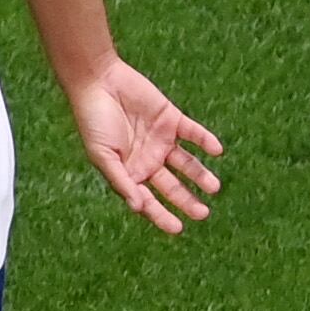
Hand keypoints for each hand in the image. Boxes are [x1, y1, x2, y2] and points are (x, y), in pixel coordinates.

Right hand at [67, 58, 222, 234]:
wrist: (98, 81)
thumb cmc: (93, 121)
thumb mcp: (103, 155)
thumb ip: (121, 181)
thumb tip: (137, 207)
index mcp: (129, 171)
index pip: (149, 200)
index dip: (162, 216)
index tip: (178, 229)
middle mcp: (147, 159)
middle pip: (172, 186)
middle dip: (187, 200)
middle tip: (202, 213)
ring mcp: (161, 140)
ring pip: (187, 164)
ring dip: (200, 175)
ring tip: (214, 187)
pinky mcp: (171, 119)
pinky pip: (193, 133)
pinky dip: (205, 141)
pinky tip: (216, 150)